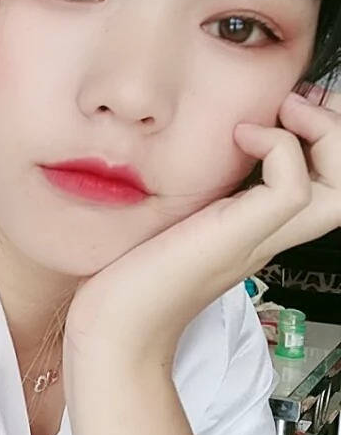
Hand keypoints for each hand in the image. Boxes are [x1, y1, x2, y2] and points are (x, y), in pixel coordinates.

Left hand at [64, 87, 340, 368]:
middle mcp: (270, 233)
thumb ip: (196, 190)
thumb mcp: (175, 219)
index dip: (326, 138)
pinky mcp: (239, 237)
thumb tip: (199, 147)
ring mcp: (260, 238)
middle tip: (302, 103)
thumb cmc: (131, 282)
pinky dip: (278, 147)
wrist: (116, 331)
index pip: (327, 184)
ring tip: (288, 112)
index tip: (292, 107)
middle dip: (339, 131)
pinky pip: (291, 189)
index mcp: (259, 228)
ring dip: (327, 136)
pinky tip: (242, 136)